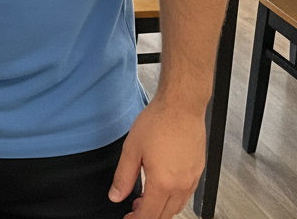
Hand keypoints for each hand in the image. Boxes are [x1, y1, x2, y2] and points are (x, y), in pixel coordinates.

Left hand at [109, 99, 205, 218]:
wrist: (181, 106)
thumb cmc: (158, 122)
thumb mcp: (132, 148)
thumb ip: (123, 176)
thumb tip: (116, 195)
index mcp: (163, 183)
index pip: (149, 215)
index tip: (128, 218)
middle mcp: (181, 186)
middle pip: (165, 215)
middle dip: (148, 216)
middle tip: (134, 209)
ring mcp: (192, 180)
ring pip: (177, 207)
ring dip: (161, 208)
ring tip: (145, 198)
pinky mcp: (198, 172)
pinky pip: (186, 195)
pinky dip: (173, 198)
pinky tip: (162, 187)